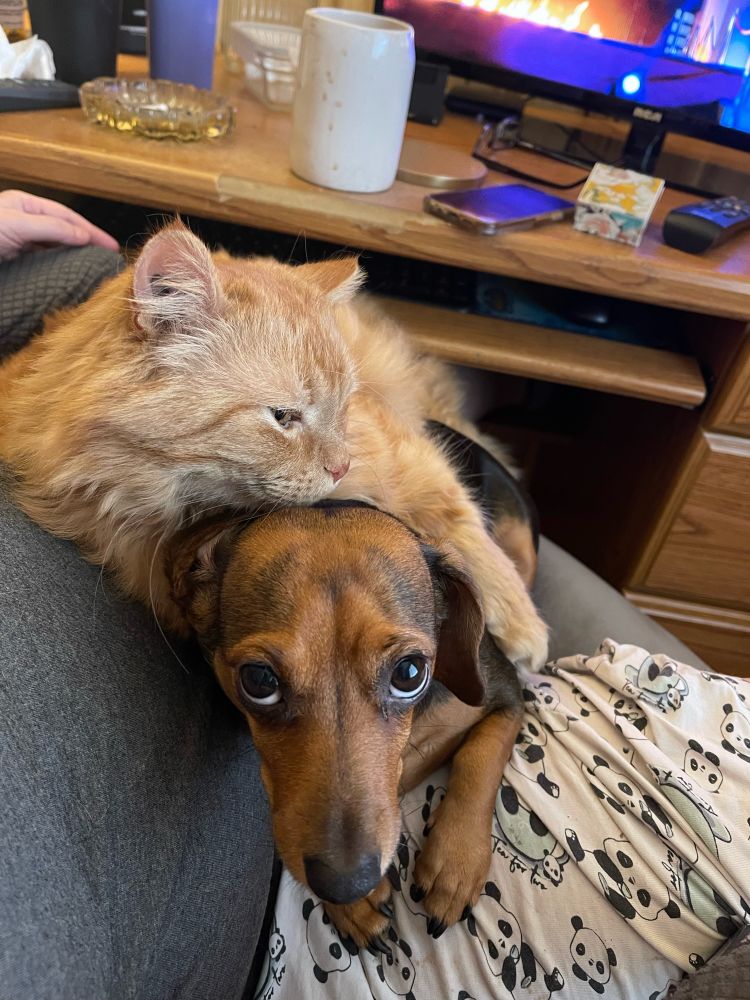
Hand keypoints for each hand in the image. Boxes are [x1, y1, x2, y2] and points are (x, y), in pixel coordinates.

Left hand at [0, 189, 118, 261]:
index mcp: (25, 205)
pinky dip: (60, 268)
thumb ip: (50, 227)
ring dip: (74, 257)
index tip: (110, 244)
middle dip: (87, 242)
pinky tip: (71, 274)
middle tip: (109, 256)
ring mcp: (20, 242)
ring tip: (94, 267)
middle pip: (64, 231)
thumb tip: (83, 235)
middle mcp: (25, 221)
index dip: (90, 230)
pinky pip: (45, 264)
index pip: (66, 216)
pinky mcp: (17, 262)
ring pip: (55, 248)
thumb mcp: (16, 224)